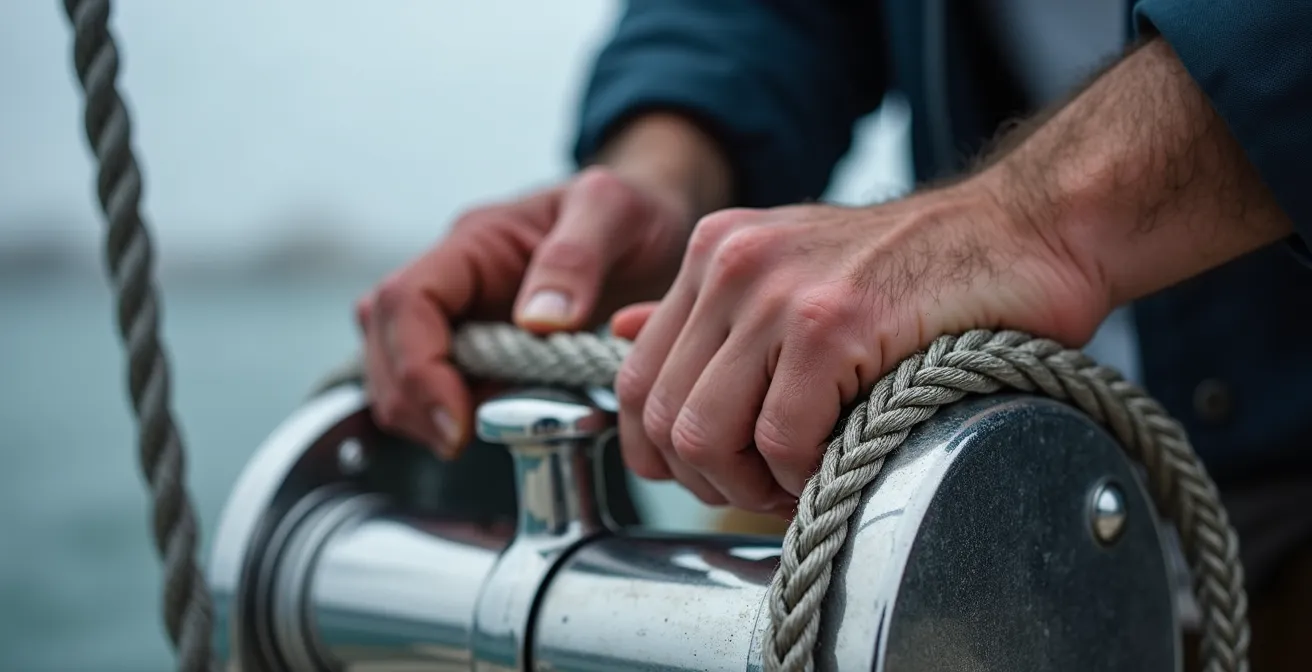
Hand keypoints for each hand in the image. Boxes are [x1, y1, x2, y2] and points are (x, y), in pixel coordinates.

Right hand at [355, 166, 695, 456]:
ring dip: (424, 413)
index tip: (458, 419)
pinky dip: (449, 416)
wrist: (652, 221)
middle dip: (412, 400)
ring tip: (475, 435)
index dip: (416, 366)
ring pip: (396, 369)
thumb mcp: (615, 213)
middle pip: (385, 342)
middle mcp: (454, 280)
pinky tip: (494, 426)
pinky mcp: (479, 350)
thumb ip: (575, 258)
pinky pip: (436, 388)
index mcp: (476, 242)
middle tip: (461, 440)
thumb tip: (536, 321)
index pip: (405, 301)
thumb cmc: (632, 210)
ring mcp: (461, 315)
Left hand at [611, 178, 1108, 513]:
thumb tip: (622, 335)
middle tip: (765, 491)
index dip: (660, 452)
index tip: (714, 475)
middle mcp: (730, 263)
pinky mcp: (833, 324)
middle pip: (663, 417)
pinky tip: (839, 465)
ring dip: (750, 487)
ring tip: (801, 485)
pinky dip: (804, 476)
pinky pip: (780, 439)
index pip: (635, 380)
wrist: (1024, 233)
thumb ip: (709, 311)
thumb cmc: (917, 270)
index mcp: (712, 253)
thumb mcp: (794, 272)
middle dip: (707, 480)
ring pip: (705, 435)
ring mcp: (778, 291)